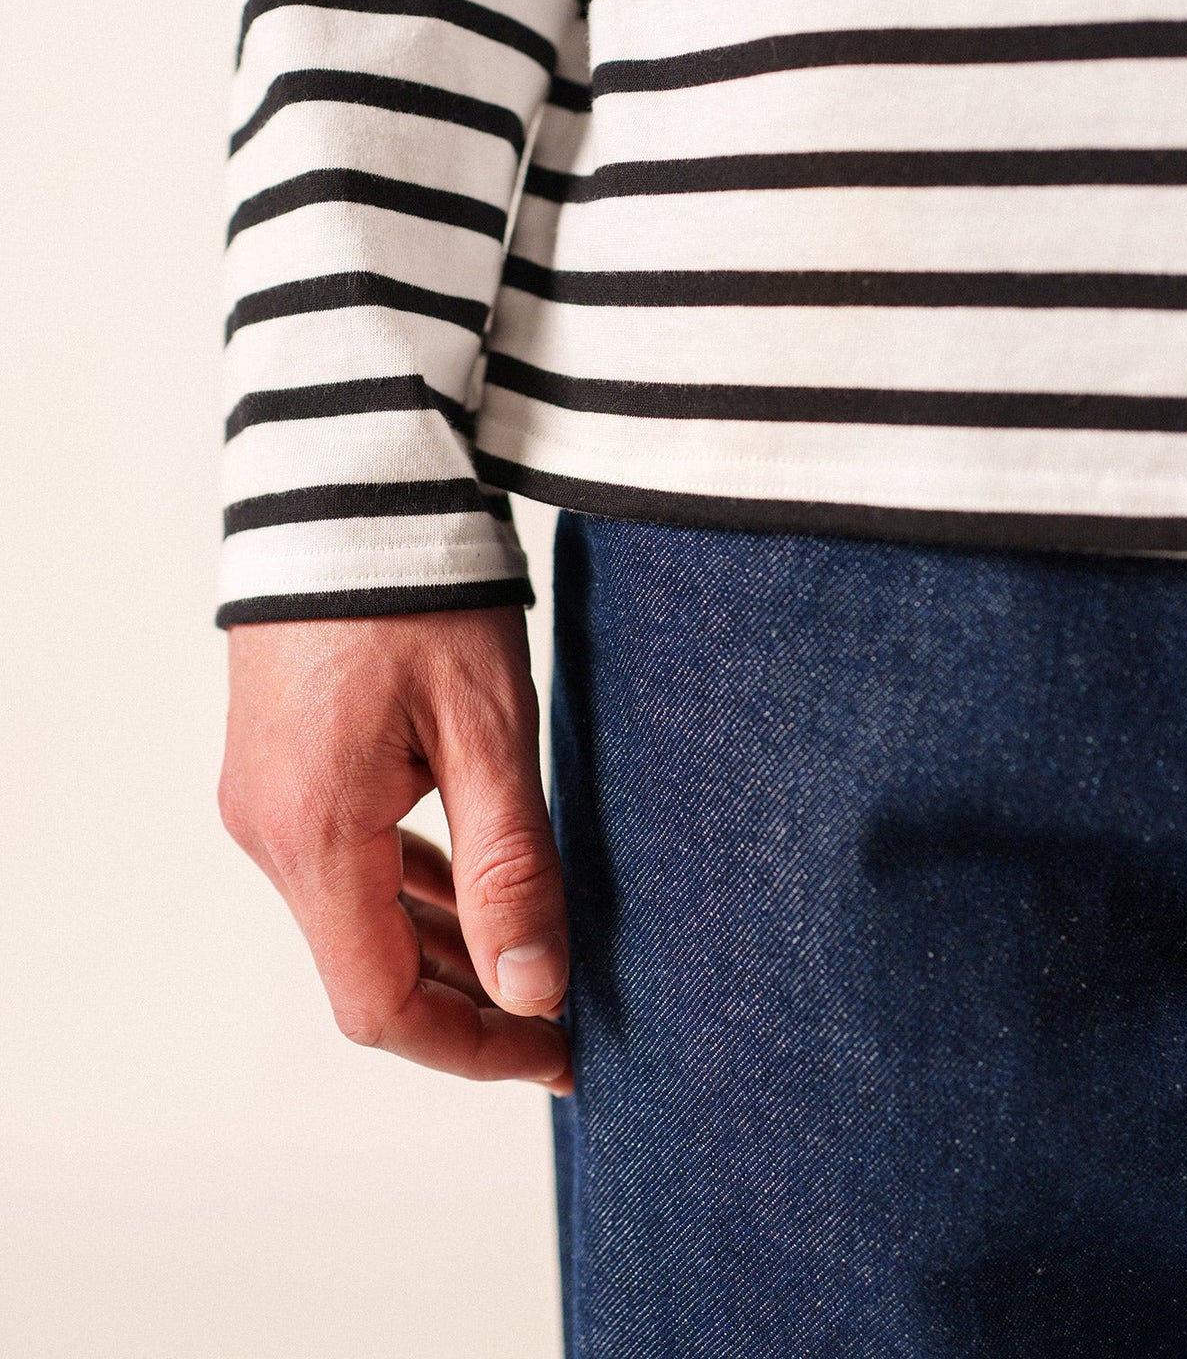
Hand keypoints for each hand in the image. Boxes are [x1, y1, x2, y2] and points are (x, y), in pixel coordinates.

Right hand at [218, 607, 571, 1092]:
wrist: (348, 485)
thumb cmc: (419, 590)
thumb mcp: (487, 729)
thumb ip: (510, 866)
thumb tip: (532, 993)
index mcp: (315, 833)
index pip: (383, 1005)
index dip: (474, 1048)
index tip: (557, 1054)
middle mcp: (271, 831)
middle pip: (368, 970)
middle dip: (471, 1006)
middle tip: (564, 1017)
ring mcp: (267, 800)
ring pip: (358, 920)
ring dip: (443, 950)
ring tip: (537, 957)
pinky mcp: (282, 770)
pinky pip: (345, 864)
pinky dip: (411, 893)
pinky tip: (473, 890)